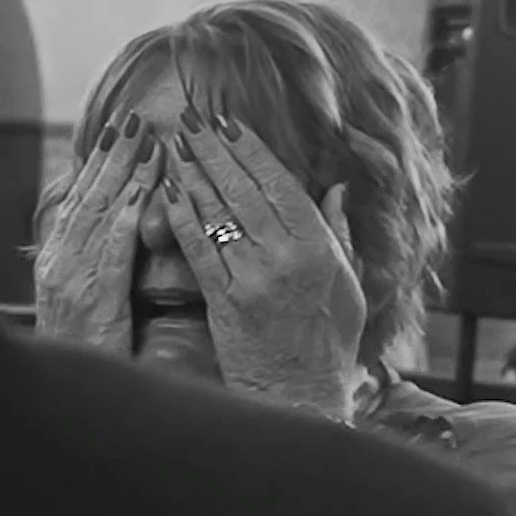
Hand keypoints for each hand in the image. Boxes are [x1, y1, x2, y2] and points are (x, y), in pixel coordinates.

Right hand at [34, 113, 162, 352]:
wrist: (63, 403)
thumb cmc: (82, 358)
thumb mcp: (82, 308)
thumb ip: (93, 271)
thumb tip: (114, 239)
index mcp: (53, 262)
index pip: (77, 201)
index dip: (97, 164)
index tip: (116, 131)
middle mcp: (57, 262)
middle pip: (87, 196)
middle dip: (113, 154)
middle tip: (135, 118)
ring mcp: (72, 278)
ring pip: (101, 212)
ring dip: (126, 171)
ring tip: (147, 138)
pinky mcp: (95, 298)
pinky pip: (115, 247)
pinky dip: (131, 212)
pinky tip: (148, 188)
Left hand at [160, 105, 365, 419]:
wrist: (303, 396)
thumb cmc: (328, 344)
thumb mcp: (348, 284)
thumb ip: (340, 233)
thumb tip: (336, 187)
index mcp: (319, 249)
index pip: (280, 184)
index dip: (251, 150)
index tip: (230, 123)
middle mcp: (285, 259)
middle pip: (243, 190)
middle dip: (214, 150)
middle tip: (192, 119)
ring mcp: (252, 279)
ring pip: (216, 213)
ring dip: (192, 173)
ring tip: (175, 144)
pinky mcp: (224, 302)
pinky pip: (198, 250)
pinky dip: (181, 216)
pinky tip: (167, 192)